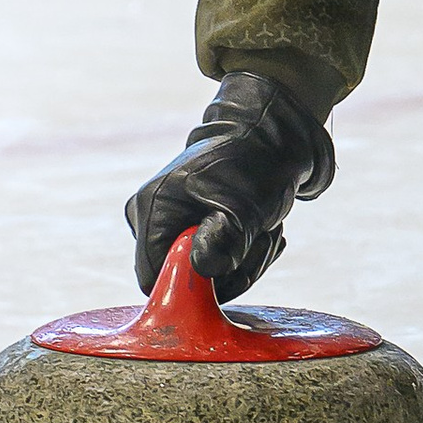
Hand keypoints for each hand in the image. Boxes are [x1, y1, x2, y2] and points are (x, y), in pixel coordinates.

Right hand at [124, 71, 335, 295]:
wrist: (272, 137)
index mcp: (153, 208)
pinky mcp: (189, 226)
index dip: (192, 284)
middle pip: (182, 278)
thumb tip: (201, 270)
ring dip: (243, 261)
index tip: (232, 262)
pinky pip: (213, 262)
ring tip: (265, 231)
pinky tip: (261, 231)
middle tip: (260, 240)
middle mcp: (151, 216)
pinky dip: (242, 254)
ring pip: (203, 273)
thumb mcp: (244, 209)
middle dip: (229, 271)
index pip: (153, 280)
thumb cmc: (255, 166)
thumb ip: (221, 244)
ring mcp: (169, 221)